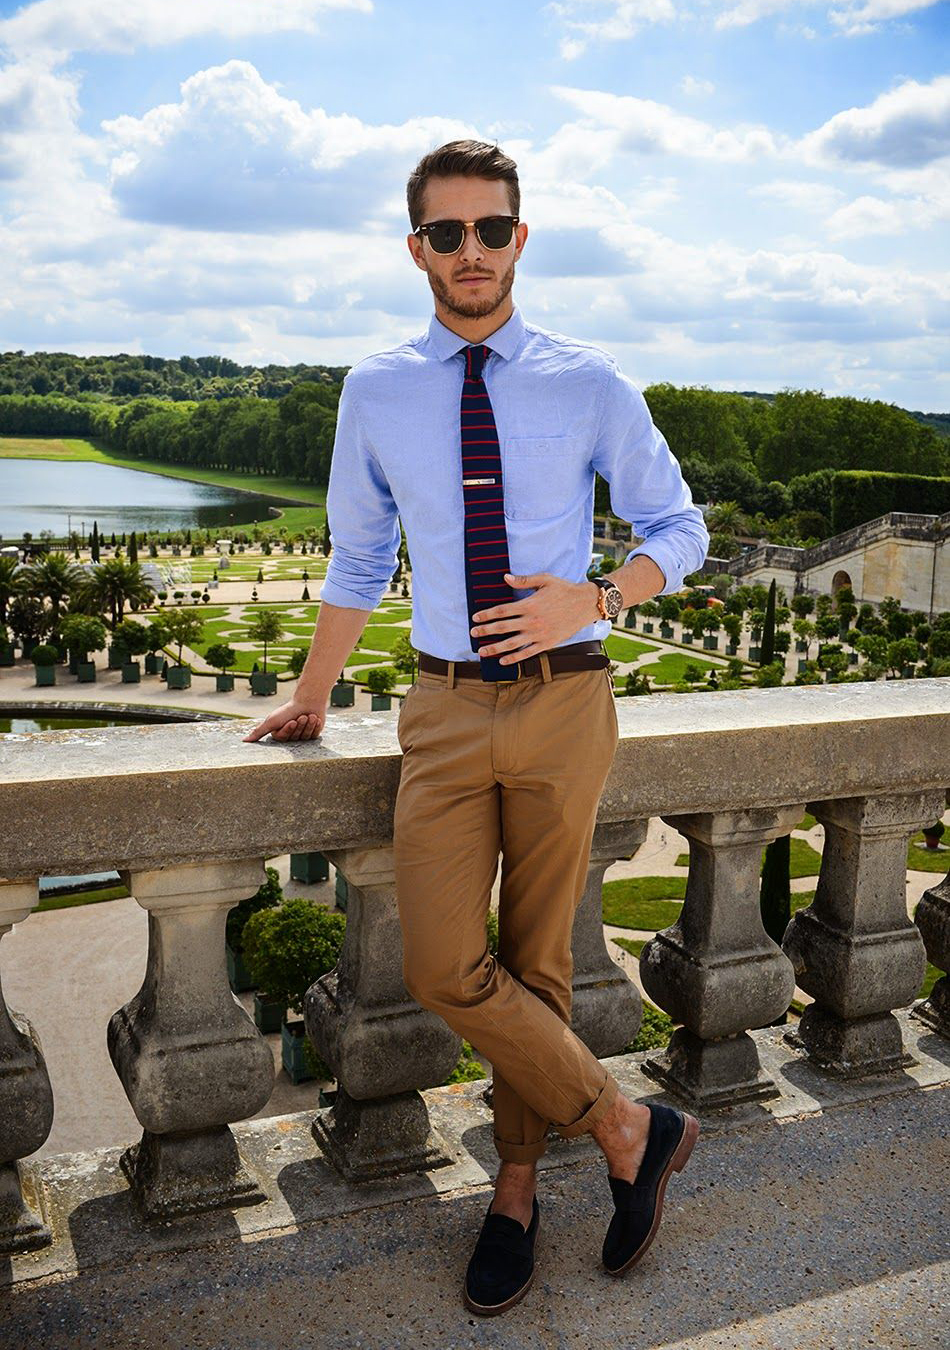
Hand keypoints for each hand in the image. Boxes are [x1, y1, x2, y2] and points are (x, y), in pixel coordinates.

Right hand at [242, 697, 327, 742]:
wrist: (308, 700)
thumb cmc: (288, 710)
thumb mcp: (271, 721)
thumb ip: (258, 732)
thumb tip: (243, 741)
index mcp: (280, 734)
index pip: (283, 737)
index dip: (288, 729)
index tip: (292, 720)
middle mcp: (291, 736)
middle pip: (294, 737)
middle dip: (299, 726)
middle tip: (302, 716)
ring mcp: (302, 735)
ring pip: (305, 736)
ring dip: (308, 725)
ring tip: (309, 715)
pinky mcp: (313, 734)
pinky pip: (314, 735)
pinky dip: (315, 725)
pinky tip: (315, 718)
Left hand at [469, 571, 598, 662]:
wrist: (585, 604)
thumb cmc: (564, 590)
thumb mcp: (545, 579)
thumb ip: (524, 580)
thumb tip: (505, 577)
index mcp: (529, 604)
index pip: (502, 610)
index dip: (486, 614)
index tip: (475, 618)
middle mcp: (532, 621)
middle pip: (503, 628)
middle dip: (485, 631)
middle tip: (472, 634)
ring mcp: (539, 634)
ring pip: (512, 643)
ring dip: (495, 648)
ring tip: (482, 651)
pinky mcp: (547, 643)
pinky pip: (527, 653)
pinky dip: (514, 658)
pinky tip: (502, 661)